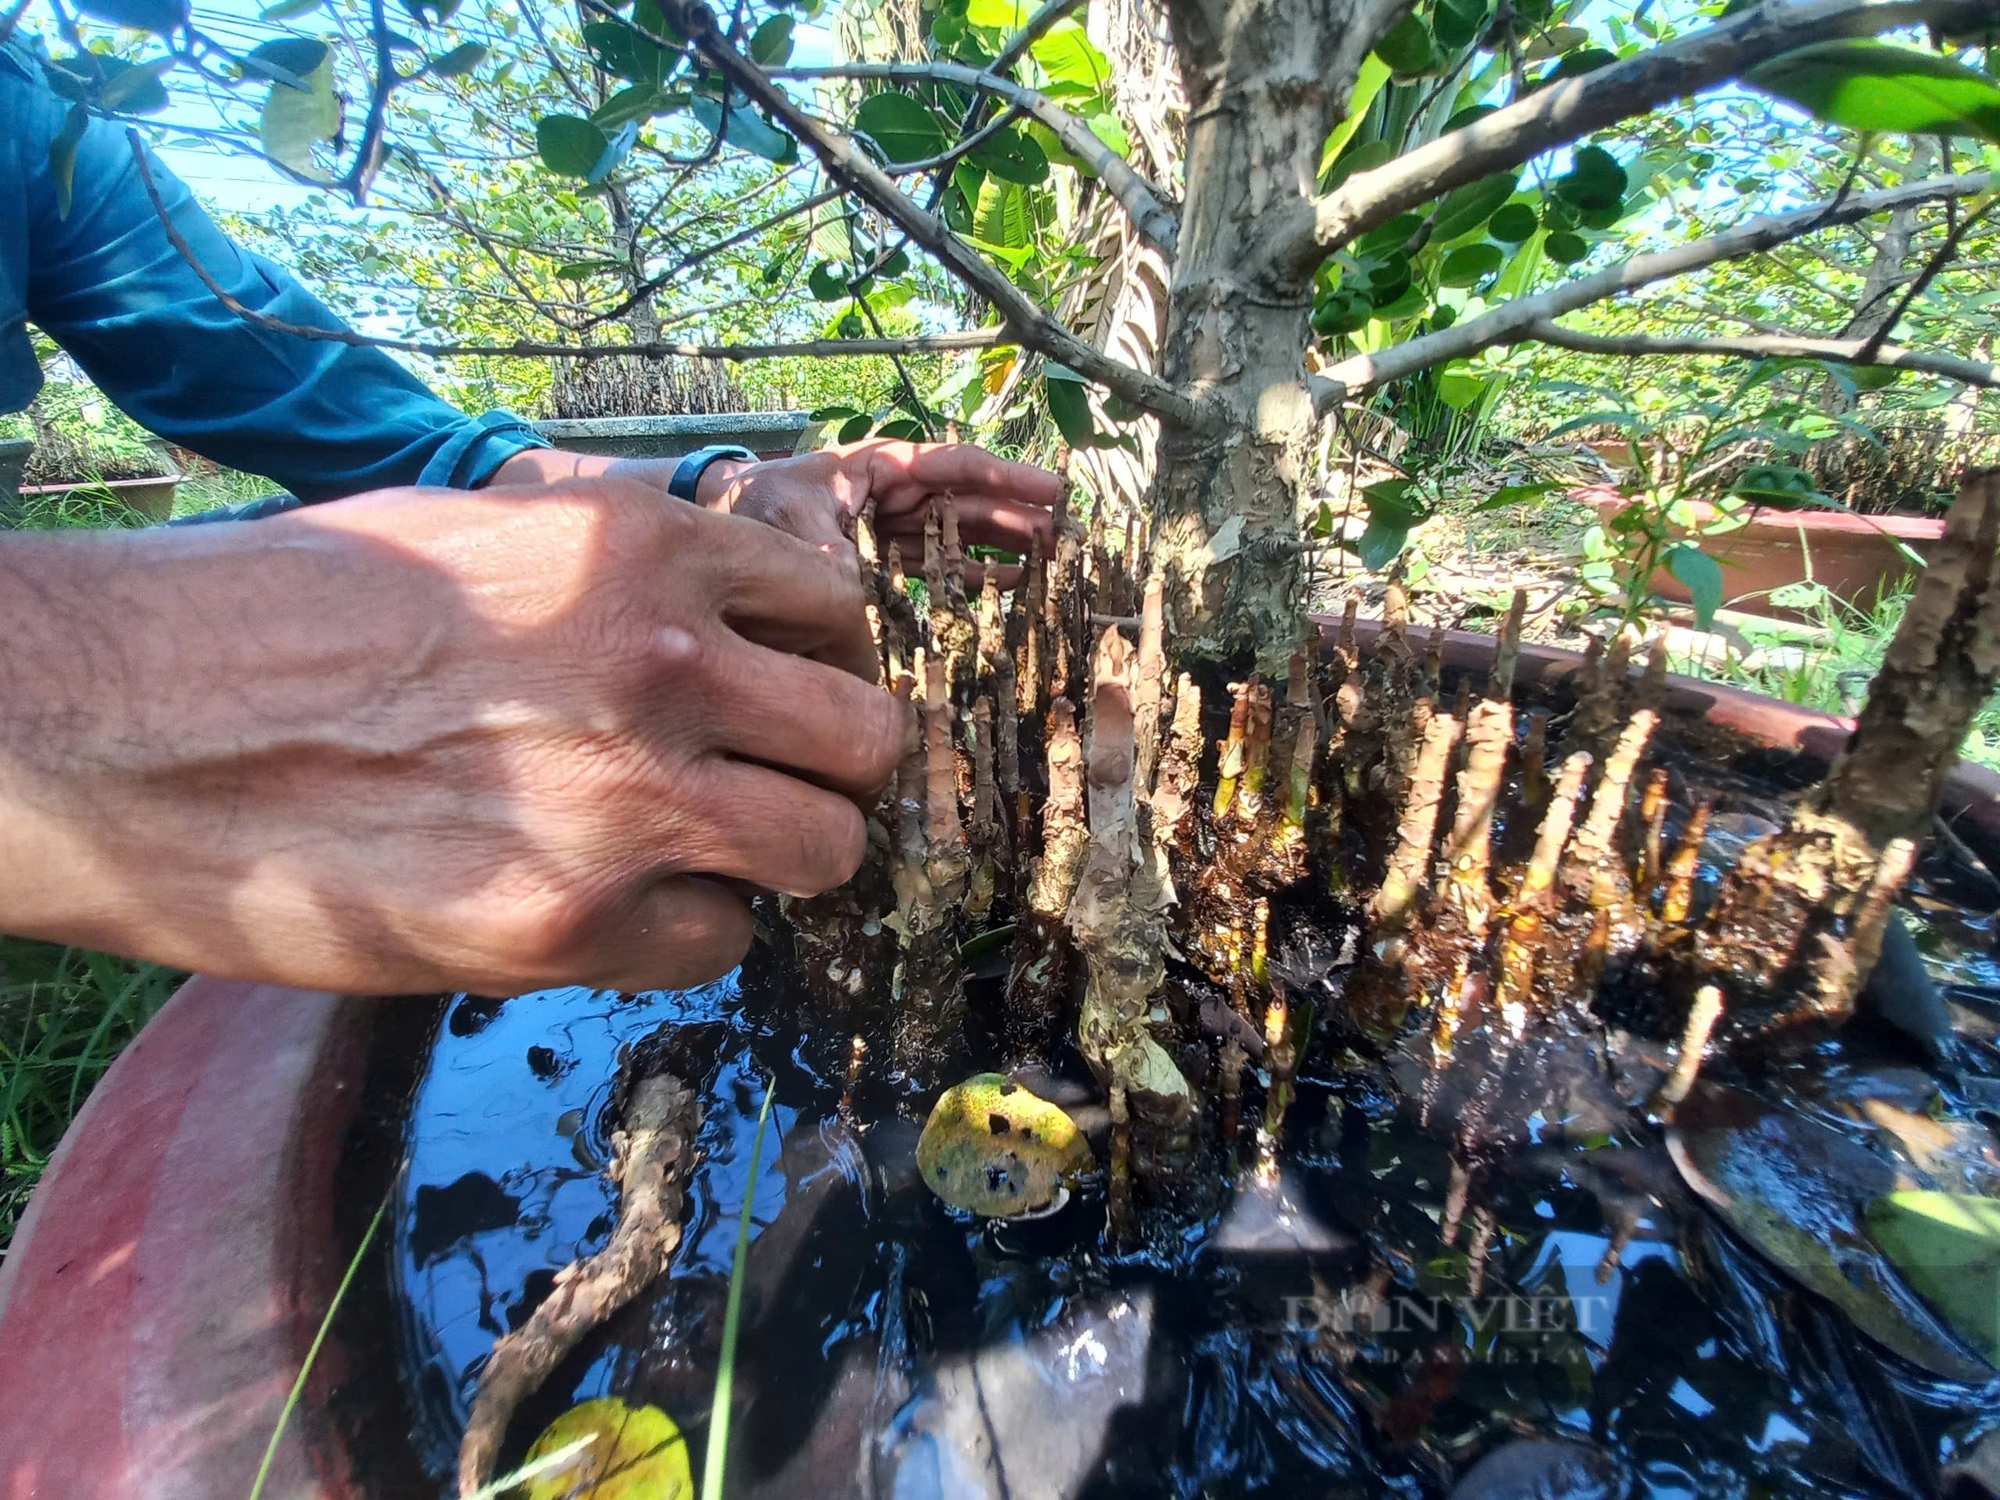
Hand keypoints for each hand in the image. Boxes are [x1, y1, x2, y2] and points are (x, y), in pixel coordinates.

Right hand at [0, 480, 904, 995]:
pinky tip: (599, 905)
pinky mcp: (572, 925)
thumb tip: (719, 600)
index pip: (835, 607)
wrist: (132, 728)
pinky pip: (714, 943)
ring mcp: (631, 802)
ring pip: (827, 850)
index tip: (780, 688)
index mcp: (640, 546)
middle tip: (766, 779)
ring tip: (694, 849)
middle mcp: (666, 665)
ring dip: (776, 855)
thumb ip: (619, 562)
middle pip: (866, 738)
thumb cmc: (286, 615)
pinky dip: (677, 933)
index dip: (815, 657)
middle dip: (826, 764)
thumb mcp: (476, 529)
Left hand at [701, 440, 1062, 585]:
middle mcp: (898, 493)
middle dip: (1021, 516)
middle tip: (1068, 536)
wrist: (728, 517)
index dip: (1009, 478)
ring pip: (963, 533)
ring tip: (1052, 561)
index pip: (958, 466)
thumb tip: (856, 592)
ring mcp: (896, 525)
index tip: (1054, 491)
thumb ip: (828, 552)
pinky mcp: (887, 559)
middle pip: (972, 501)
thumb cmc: (757, 502)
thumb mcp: (790, 520)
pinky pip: (941, 564)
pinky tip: (1012, 585)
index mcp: (883, 466)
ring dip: (1007, 546)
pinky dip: (973, 574)